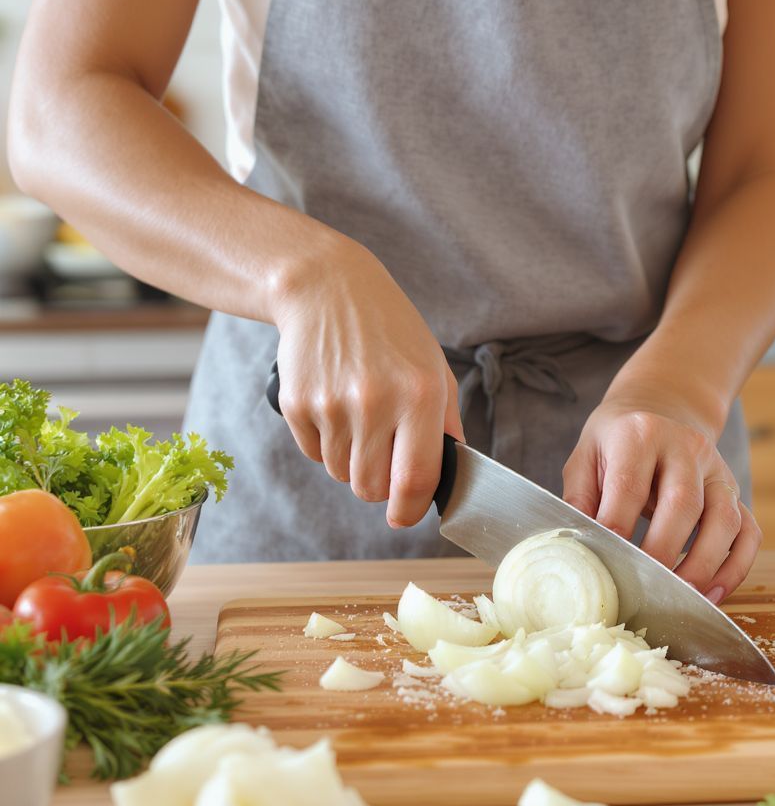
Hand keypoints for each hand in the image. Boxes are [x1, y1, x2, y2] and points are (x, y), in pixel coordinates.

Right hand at [271, 237, 463, 527]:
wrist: (326, 288)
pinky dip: (325, 443)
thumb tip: (446, 478)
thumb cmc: (390, 330)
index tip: (404, 516)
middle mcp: (375, 403)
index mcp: (419, 395)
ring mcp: (331, 405)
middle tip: (382, 453)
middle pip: (371, 488)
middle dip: (379, 485)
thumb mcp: (434, 367)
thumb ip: (446, 425)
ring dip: (352, 461)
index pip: (415, 479)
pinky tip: (334, 404)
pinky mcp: (297, 404)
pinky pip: (314, 454)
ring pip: (341, 474)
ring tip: (359, 415)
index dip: (410, 511)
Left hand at [561, 390, 761, 602]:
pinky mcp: (734, 490)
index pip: (630, 484)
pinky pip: (749, 531)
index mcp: (640, 434)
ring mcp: (716, 469)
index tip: (608, 560)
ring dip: (705, 564)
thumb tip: (575, 548)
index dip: (618, 525)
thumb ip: (579, 499)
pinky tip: (713, 593)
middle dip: (665, 551)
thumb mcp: (586, 456)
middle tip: (646, 588)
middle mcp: (686, 447)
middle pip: (684, 503)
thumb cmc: (615, 443)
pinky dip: (737, 566)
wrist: (659, 410)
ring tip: (683, 598)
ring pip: (724, 518)